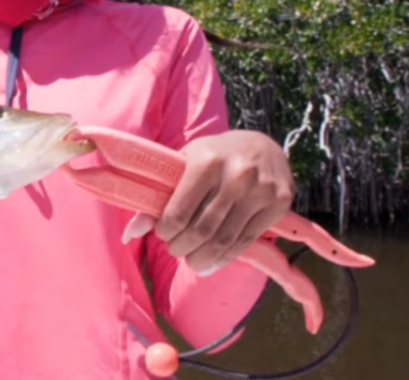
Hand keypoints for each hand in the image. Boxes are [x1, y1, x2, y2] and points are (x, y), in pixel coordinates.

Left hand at [123, 130, 294, 274]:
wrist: (262, 145)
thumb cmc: (213, 156)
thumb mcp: (183, 164)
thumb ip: (158, 195)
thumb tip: (129, 232)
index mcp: (206, 162)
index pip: (179, 212)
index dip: (166, 231)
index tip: (162, 234)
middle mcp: (236, 175)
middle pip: (202, 230)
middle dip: (182, 248)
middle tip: (175, 250)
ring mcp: (261, 190)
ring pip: (224, 240)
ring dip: (203, 258)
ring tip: (193, 261)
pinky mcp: (279, 203)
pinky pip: (246, 240)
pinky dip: (226, 257)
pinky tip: (214, 262)